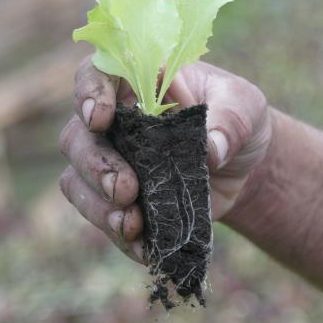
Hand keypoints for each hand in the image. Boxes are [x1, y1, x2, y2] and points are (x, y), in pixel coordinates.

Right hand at [59, 56, 271, 262]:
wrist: (244, 165)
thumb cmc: (237, 119)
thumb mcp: (246, 106)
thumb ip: (231, 120)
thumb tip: (211, 149)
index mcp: (138, 82)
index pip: (96, 73)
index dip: (88, 93)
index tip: (100, 118)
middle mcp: (114, 120)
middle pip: (77, 137)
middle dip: (95, 166)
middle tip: (124, 190)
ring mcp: (111, 162)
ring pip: (77, 181)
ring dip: (98, 206)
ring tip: (131, 224)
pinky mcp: (119, 201)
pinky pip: (103, 218)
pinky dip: (119, 236)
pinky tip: (144, 248)